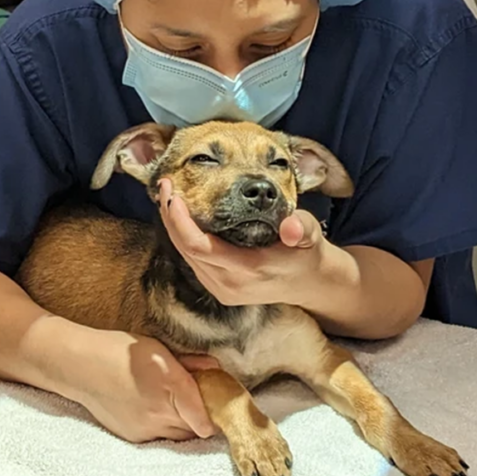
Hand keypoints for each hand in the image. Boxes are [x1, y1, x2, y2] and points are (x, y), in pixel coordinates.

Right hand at [60, 322, 218, 442]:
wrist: (82, 367)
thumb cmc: (121, 352)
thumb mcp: (160, 349)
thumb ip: (190, 362)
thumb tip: (214, 367)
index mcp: (171, 386)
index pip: (206, 420)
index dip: (217, 415)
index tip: (221, 406)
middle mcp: (160, 414)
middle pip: (195, 431)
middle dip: (204, 419)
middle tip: (204, 403)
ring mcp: (145, 430)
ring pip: (178, 437)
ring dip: (185, 425)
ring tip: (179, 406)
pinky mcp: (133, 437)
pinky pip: (160, 438)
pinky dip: (165, 427)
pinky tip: (157, 410)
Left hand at [158, 178, 328, 307]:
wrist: (309, 283)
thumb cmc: (306, 254)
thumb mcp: (311, 237)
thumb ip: (302, 229)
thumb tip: (291, 226)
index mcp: (248, 269)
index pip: (198, 247)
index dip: (179, 221)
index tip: (174, 195)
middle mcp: (229, 284)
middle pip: (185, 249)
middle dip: (170, 216)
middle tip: (166, 185)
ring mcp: (222, 290)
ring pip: (185, 256)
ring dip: (173, 226)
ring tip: (170, 196)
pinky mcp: (219, 290)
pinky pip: (193, 261)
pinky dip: (183, 238)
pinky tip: (182, 217)